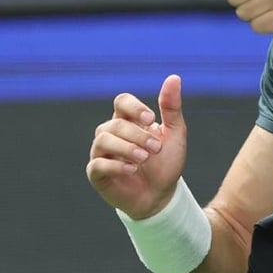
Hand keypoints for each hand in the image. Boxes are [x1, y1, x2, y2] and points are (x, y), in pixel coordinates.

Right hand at [87, 75, 187, 218]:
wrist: (162, 195)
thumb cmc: (166, 162)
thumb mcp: (175, 133)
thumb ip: (171, 107)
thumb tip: (174, 77)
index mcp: (128, 120)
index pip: (122, 101)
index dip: (134, 107)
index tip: (151, 118)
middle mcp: (111, 134)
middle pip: (115, 123)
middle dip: (137, 134)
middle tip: (157, 148)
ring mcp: (101, 153)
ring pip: (103, 140)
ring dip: (126, 147)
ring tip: (144, 157)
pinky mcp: (97, 174)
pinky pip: (97, 165)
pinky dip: (115, 165)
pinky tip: (133, 169)